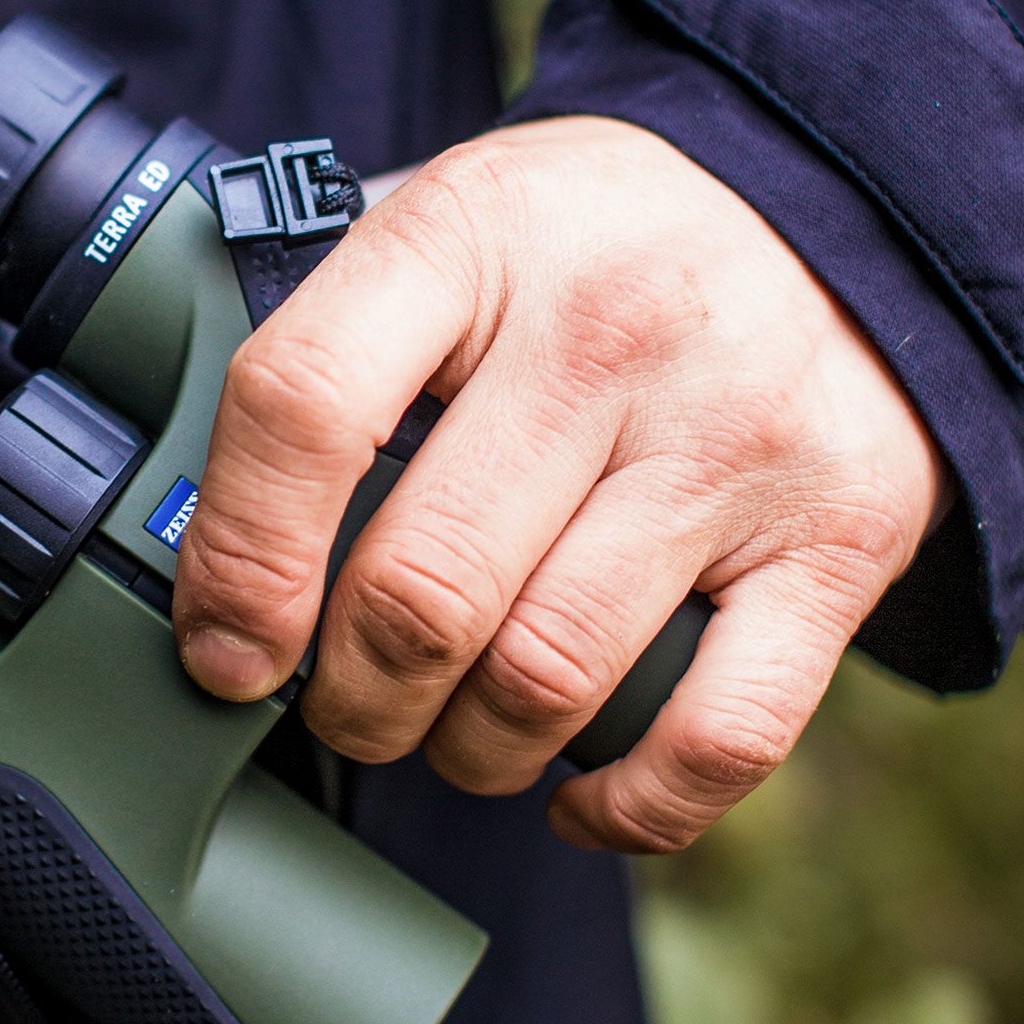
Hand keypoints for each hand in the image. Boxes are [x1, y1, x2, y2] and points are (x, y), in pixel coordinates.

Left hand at [167, 115, 943, 851]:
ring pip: (549, 678)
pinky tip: (583, 796)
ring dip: (471, 750)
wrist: (841, 217)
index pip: (304, 406)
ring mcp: (739, 443)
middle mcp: (614, 332)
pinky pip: (718, 734)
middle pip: (424, 587)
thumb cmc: (601, 250)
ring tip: (459, 732)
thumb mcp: (459, 220)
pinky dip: (630, 806)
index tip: (226, 649)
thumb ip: (338, 331)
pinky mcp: (840, 544)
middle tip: (346, 701)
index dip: (237, 561)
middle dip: (351, 695)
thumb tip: (182, 514)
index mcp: (478, 234)